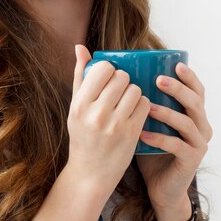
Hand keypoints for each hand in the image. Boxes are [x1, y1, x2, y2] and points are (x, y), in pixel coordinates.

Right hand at [66, 45, 150, 198]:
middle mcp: (96, 113)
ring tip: (126, 103)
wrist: (90, 174)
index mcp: (80, 104)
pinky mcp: (131, 134)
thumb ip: (79, 76)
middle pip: (122, 77)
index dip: (109, 71)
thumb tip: (80, 46)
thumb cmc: (82, 137)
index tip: (108, 81)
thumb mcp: (75, 108)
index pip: (103, 69)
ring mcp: (114, 124)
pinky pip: (144, 104)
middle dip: (123, 81)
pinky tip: (135, 113)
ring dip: (134, 92)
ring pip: (135, 89)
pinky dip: (142, 105)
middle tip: (119, 92)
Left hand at [136, 62, 212, 211]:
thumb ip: (137, 101)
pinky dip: (160, 138)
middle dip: (178, 89)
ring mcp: (199, 144)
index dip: (189, 77)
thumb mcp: (145, 122)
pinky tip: (143, 134)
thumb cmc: (150, 149)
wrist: (160, 186)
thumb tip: (113, 76)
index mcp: (193, 114)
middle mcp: (201, 126)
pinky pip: (177, 146)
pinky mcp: (191, 160)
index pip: (196, 90)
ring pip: (188, 122)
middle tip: (158, 80)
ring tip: (147, 106)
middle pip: (195, 102)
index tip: (175, 64)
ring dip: (167, 112)